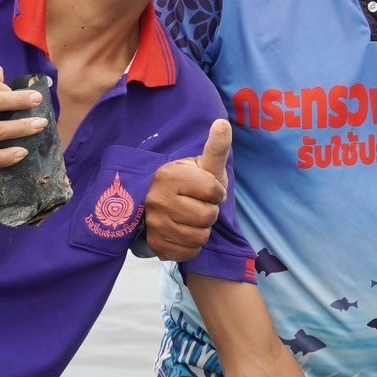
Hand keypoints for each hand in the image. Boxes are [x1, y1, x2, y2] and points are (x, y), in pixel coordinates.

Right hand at [144, 119, 231, 262]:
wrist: (168, 205)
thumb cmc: (193, 182)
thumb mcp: (206, 164)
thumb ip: (217, 147)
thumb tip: (223, 123)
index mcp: (169, 175)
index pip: (213, 192)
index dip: (218, 192)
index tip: (208, 189)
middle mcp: (156, 199)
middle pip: (207, 217)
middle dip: (211, 211)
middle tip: (199, 204)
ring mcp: (153, 224)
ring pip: (200, 237)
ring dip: (203, 230)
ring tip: (193, 218)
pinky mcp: (154, 245)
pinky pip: (189, 253)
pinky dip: (193, 246)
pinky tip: (185, 233)